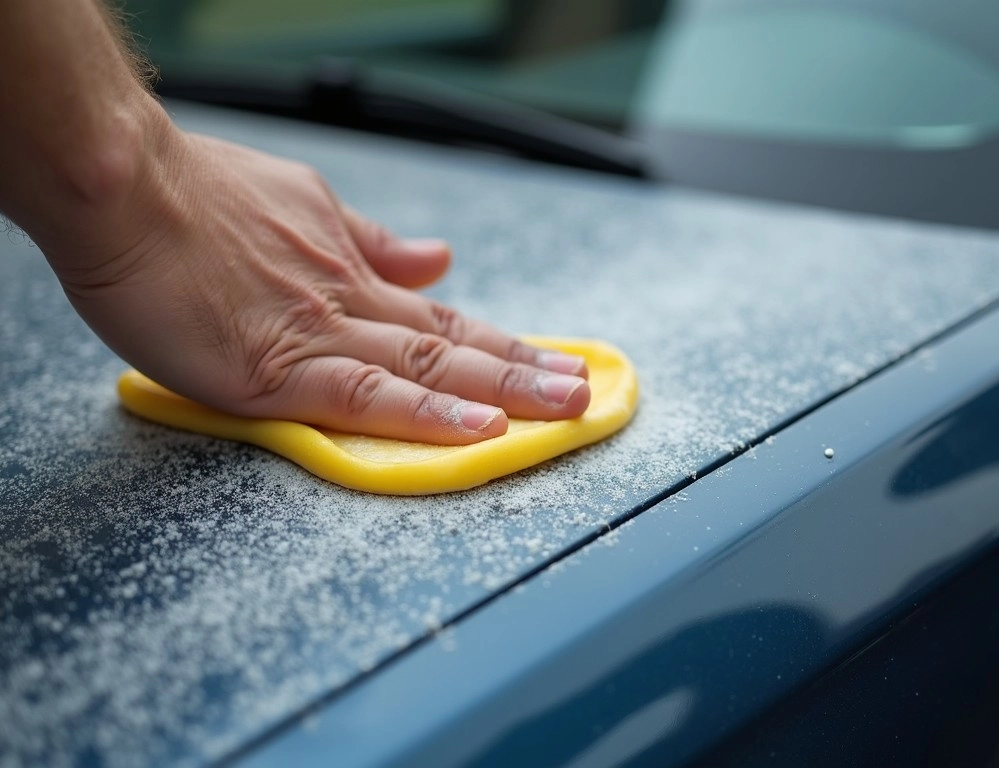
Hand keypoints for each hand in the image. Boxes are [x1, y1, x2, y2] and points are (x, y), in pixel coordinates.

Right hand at [53, 131, 589, 443]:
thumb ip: (373, 243)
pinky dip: (425, 417)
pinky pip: (364, 397)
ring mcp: (318, 335)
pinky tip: (475, 432)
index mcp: (352, 271)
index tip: (552, 361)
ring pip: (428, 370)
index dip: (503, 346)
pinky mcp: (274, 371)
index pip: (444, 320)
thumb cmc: (195, 195)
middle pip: (453, 346)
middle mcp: (349, 303)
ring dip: (504, 391)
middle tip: (585, 392)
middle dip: (526, 371)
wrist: (121, 187)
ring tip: (563, 410)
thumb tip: (437, 259)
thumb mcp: (304, 204)